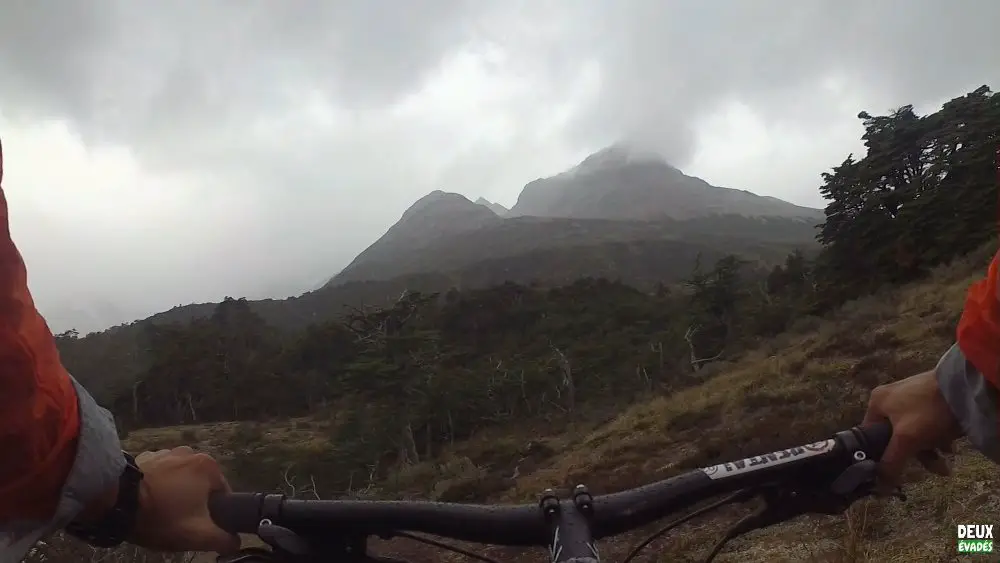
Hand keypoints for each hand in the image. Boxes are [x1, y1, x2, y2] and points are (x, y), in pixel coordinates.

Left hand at [131, 446, 240, 553]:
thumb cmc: (161, 516)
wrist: (115, 502)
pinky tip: (147, 501)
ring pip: (179, 479)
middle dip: (193, 502)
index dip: (214, 514)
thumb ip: (223, 539)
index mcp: (208, 466)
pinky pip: (159, 474)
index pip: (223, 494)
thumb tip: (235, 541)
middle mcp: (190, 452)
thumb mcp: (198, 535)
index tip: (199, 526)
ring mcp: (165, 452)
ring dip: (175, 493)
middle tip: (179, 522)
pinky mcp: (144, 457)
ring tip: (160, 512)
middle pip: (200, 485)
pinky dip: (157, 486)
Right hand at [862, 370, 963, 487]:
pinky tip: (950, 445)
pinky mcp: (930, 398)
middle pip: (896, 436)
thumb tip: (878, 486)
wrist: (963, 387)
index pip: (870, 436)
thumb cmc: (927, 411)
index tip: (898, 470)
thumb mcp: (906, 439)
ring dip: (930, 449)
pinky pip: (928, 423)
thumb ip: (891, 462)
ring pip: (915, 432)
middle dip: (917, 455)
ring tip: (947, 460)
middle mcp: (890, 397)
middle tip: (937, 468)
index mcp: (876, 402)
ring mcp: (910, 396)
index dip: (882, 455)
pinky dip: (937, 437)